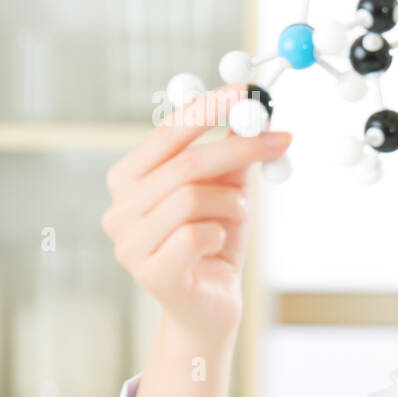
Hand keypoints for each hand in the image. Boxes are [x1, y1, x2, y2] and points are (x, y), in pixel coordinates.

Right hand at [101, 83, 291, 342]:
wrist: (213, 304)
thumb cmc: (216, 242)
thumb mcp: (227, 191)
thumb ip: (232, 154)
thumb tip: (254, 110)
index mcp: (129, 179)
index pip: (166, 133)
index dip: (206, 109)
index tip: (246, 91)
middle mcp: (118, 208)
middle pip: (184, 164)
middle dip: (238, 149)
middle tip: (279, 140)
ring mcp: (127, 243)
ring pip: (191, 198)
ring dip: (231, 205)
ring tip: (237, 218)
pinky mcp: (149, 273)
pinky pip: (197, 236)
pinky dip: (221, 236)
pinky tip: (218, 248)